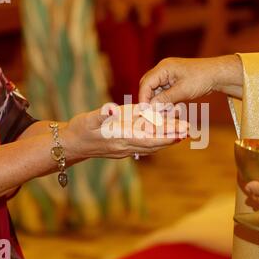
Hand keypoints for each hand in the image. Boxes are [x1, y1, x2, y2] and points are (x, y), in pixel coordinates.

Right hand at [63, 104, 187, 159]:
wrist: (70, 145)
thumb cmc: (79, 130)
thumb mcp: (87, 119)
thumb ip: (101, 115)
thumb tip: (111, 108)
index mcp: (120, 138)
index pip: (148, 139)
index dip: (165, 136)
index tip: (180, 133)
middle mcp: (125, 146)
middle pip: (154, 144)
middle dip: (171, 138)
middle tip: (189, 130)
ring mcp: (125, 149)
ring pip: (151, 146)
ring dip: (166, 139)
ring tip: (182, 131)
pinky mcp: (123, 148)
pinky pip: (144, 145)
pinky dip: (156, 140)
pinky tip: (164, 134)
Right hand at [139, 55, 243, 104]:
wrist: (217, 74)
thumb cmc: (201, 79)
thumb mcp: (182, 91)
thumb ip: (164, 99)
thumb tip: (150, 108)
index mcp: (163, 67)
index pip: (146, 83)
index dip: (143, 97)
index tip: (144, 111)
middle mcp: (163, 69)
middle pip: (148, 85)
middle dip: (148, 100)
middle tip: (150, 113)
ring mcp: (168, 74)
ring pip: (155, 90)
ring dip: (156, 101)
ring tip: (160, 113)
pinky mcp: (173, 80)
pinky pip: (163, 91)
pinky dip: (164, 100)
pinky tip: (167, 109)